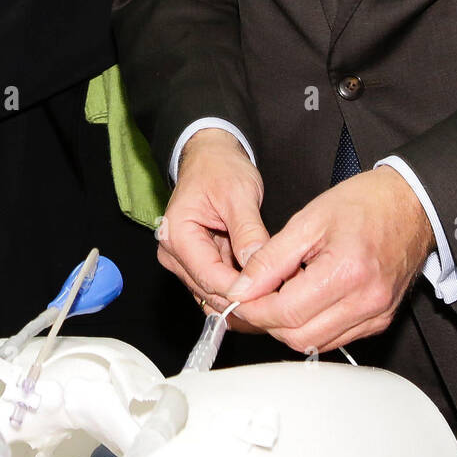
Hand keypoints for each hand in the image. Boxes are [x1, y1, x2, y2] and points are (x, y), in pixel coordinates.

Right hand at [155, 128, 268, 328]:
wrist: (211, 157)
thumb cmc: (220, 168)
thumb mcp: (239, 193)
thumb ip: (247, 230)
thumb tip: (258, 265)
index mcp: (177, 236)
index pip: (209, 277)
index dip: (241, 290)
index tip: (272, 295)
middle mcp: (174, 255)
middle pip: (210, 291)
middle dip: (246, 296)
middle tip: (283, 299)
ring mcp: (184, 262)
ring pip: (215, 294)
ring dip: (245, 296)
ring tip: (278, 294)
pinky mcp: (197, 263)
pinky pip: (219, 285)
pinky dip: (241, 288)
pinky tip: (266, 288)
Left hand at [221, 166, 436, 354]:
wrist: (411, 204)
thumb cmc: (365, 202)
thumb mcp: (309, 219)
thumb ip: (271, 257)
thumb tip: (241, 288)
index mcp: (347, 272)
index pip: (286, 312)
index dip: (253, 309)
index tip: (236, 298)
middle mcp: (366, 301)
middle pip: (299, 337)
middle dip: (267, 322)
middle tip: (250, 299)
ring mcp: (376, 315)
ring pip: (315, 344)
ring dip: (288, 327)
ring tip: (275, 297)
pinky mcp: (380, 321)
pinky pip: (335, 338)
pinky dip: (312, 326)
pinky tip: (304, 300)